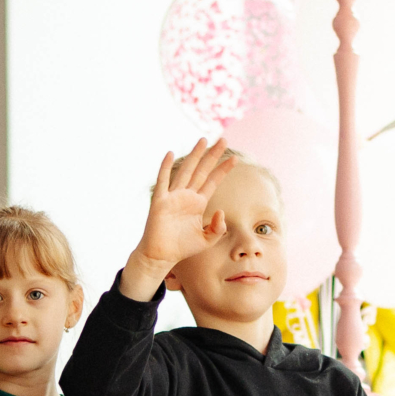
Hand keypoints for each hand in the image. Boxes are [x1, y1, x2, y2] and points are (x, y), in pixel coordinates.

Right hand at [124, 140, 236, 298]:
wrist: (161, 255)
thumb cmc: (182, 248)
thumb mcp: (207, 239)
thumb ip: (218, 228)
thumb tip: (221, 211)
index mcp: (198, 203)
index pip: (212, 181)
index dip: (223, 170)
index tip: (235, 158)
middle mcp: (186, 196)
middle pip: (202, 170)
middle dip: (212, 155)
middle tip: (223, 140)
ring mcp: (173, 196)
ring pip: (186, 171)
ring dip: (194, 155)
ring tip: (203, 140)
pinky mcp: (160, 201)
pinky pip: (163, 181)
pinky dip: (165, 167)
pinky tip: (170, 153)